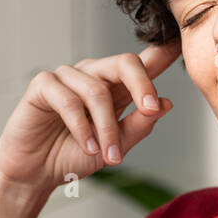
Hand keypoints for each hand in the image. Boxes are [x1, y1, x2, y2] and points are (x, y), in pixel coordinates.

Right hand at [0, 39, 180, 195]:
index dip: (162, 52)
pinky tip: (88, 147)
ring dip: (107, 128)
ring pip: (97, 91)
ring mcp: (67, 77)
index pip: (142, 64)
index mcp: (115, 87)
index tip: (180, 43)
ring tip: (110, 158)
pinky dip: (81, 127)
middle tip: (152, 108)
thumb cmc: (74, 156)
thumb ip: (139, 125)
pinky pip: (68, 99)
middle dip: (142, 85)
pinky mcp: (43, 85)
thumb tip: (165, 104)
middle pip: (125, 63)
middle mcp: (93, 76)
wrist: (37, 173)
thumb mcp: (116, 147)